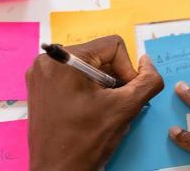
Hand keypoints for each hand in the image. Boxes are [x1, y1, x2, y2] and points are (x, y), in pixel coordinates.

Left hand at [26, 36, 163, 170]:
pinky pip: (74, 78)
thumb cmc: (84, 143)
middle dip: (114, 80)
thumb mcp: (125, 108)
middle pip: (99, 56)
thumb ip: (147, 81)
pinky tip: (89, 112)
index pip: (113, 46)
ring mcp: (41, 75)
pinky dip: (88, 92)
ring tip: (101, 111)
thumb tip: (148, 63)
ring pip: (88, 68)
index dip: (127, 70)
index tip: (123, 95)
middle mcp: (47, 61)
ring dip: (103, 87)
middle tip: (113, 105)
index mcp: (62, 59)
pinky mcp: (40, 88)